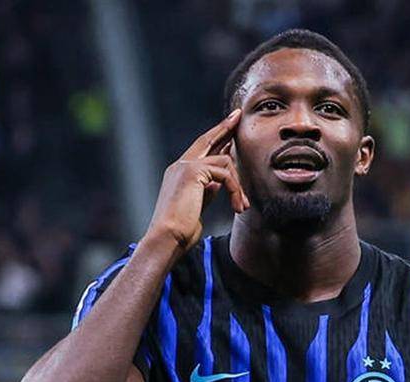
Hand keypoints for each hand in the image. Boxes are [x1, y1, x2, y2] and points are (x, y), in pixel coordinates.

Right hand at [143, 109, 248, 252]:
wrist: (167, 237)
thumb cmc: (180, 230)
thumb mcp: (198, 205)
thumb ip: (208, 189)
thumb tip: (220, 181)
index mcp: (178, 173)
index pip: (200, 150)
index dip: (216, 138)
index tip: (229, 128)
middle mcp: (179, 165)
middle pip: (207, 139)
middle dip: (224, 127)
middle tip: (238, 115)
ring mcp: (185, 166)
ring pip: (223, 161)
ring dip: (237, 184)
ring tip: (242, 205)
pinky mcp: (192, 172)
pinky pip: (224, 173)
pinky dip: (235, 189)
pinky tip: (237, 205)